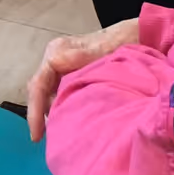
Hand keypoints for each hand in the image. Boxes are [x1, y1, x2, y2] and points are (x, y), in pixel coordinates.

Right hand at [26, 20, 138, 140]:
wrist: (138, 35)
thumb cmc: (121, 43)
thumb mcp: (101, 51)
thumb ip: (79, 57)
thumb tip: (55, 63)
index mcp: (57, 52)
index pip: (38, 84)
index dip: (35, 111)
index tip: (36, 136)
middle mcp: (56, 57)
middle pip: (39, 89)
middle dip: (38, 113)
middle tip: (41, 138)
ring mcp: (64, 64)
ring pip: (47, 91)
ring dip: (48, 110)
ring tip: (54, 133)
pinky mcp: (72, 71)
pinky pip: (58, 91)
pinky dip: (58, 106)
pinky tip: (65, 119)